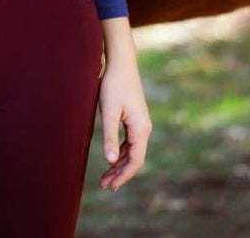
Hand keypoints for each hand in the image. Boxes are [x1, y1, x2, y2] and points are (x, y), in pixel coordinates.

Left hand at [97, 18, 151, 191]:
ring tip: (106, 177)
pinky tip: (111, 158)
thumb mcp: (108, 110)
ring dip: (119, 164)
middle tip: (104, 186)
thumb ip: (109, 135)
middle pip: (134, 158)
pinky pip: (129, 141)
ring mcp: (140, 123)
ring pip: (132, 151)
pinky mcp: (134, 118)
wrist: (121, 62)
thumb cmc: (113, 84)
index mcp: (140, 128)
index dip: (123, 175)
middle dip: (120, 173)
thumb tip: (109, 161)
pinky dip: (120, 152)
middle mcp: (144, 128)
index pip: (135, 160)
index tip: (110, 186)